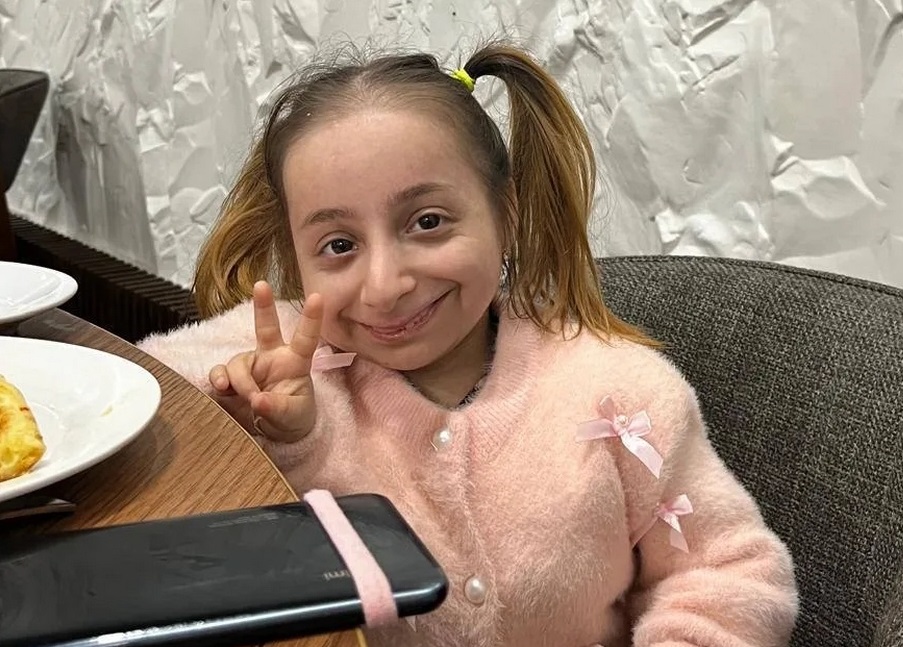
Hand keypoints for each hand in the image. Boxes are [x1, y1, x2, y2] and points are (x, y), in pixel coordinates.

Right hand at [208, 280, 322, 442]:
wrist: (275, 435)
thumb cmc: (293, 419)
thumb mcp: (293, 416)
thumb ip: (277, 408)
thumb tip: (257, 400)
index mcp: (294, 363)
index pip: (305, 338)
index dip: (311, 319)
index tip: (318, 297)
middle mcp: (271, 358)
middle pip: (266, 328)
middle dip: (263, 305)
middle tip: (261, 285)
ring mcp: (250, 367)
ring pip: (238, 363)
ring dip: (241, 382)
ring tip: (250, 399)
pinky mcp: (230, 380)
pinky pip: (220, 373)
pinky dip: (218, 380)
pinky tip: (221, 389)